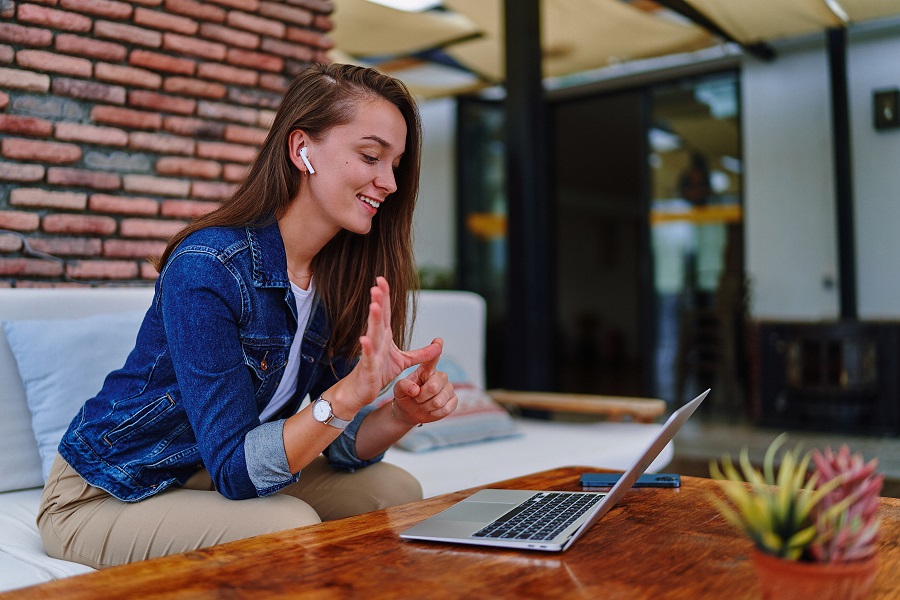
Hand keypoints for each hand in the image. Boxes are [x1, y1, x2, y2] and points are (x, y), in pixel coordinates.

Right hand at [340, 277, 441, 412]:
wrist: (361, 391)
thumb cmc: (378, 373)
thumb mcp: (404, 361)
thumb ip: (421, 354)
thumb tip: (439, 345)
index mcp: (384, 336)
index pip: (385, 313)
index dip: (384, 296)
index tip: (382, 279)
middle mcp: (376, 341)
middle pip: (378, 318)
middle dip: (378, 301)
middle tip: (377, 284)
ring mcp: (371, 353)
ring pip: (372, 334)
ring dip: (373, 320)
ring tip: (374, 306)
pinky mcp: (368, 368)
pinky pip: (368, 357)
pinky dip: (366, 348)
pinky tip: (364, 339)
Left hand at [391, 339, 457, 426]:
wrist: (409, 412)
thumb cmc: (405, 397)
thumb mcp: (398, 391)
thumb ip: (402, 386)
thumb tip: (415, 389)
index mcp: (426, 370)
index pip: (432, 358)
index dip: (436, 348)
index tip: (438, 341)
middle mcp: (439, 376)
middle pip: (434, 386)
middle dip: (422, 396)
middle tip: (416, 398)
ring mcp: (448, 388)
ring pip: (439, 400)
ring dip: (427, 406)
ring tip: (422, 404)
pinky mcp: (453, 400)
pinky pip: (446, 409)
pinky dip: (435, 413)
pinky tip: (430, 410)